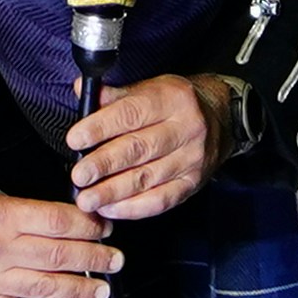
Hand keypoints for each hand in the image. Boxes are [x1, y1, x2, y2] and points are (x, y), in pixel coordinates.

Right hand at [0, 178, 116, 297]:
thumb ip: (18, 210)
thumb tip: (55, 217)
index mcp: (0, 217)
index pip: (58, 221)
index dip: (88, 224)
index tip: (103, 225)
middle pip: (60, 254)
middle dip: (95, 257)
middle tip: (115, 259)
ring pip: (47, 288)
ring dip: (81, 291)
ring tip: (102, 290)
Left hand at [65, 72, 232, 223]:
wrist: (221, 119)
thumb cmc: (176, 104)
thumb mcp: (150, 88)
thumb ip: (114, 95)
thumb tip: (80, 89)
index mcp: (172, 99)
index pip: (131, 113)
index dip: (101, 127)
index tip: (75, 139)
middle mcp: (186, 129)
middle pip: (139, 149)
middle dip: (104, 164)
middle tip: (79, 176)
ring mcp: (191, 159)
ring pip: (147, 178)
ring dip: (113, 192)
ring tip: (87, 199)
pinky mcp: (192, 183)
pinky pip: (160, 200)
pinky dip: (133, 208)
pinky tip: (110, 209)